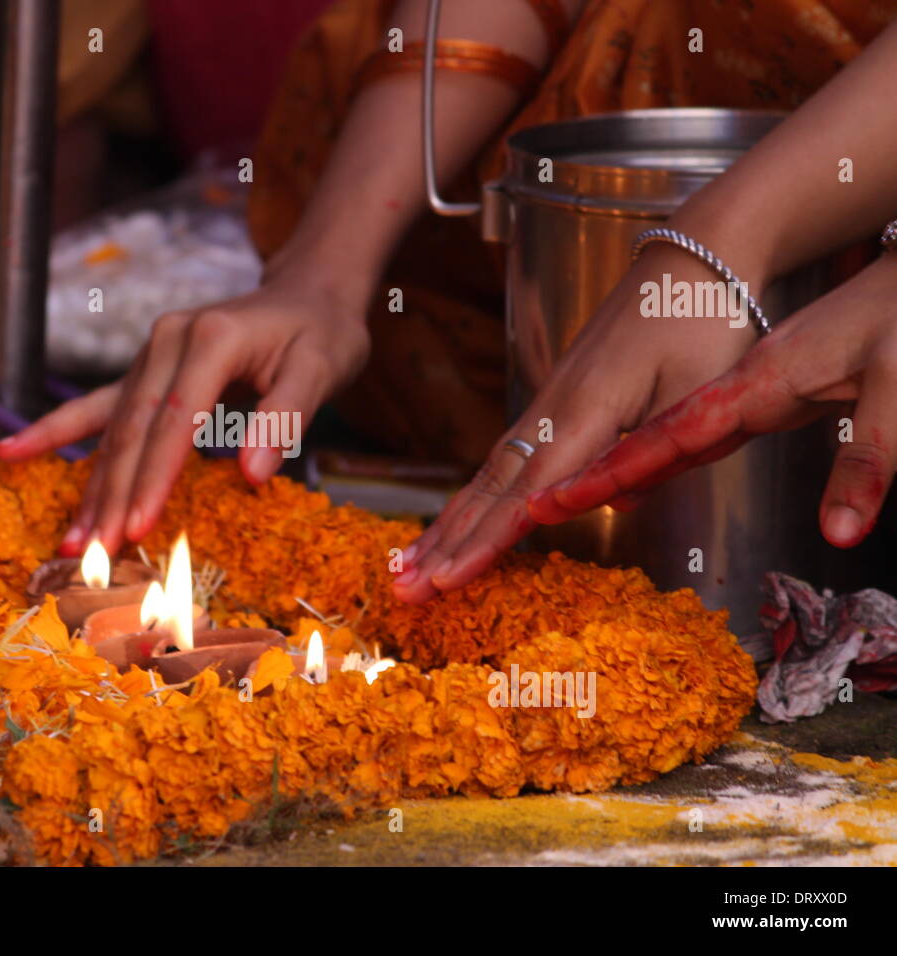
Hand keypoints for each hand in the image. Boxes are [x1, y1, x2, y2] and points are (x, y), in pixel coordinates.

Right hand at [0, 266, 370, 555]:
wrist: (308, 292)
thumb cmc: (321, 332)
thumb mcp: (322, 367)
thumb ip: (286, 417)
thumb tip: (252, 475)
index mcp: (209, 339)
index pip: (175, 420)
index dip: (154, 478)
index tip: (138, 527)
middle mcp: (168, 341)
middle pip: (133, 429)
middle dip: (114, 496)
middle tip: (98, 554)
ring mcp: (149, 354)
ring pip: (112, 428)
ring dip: (91, 487)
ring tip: (70, 544)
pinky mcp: (144, 369)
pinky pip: (96, 407)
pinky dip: (56, 432)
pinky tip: (11, 452)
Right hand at [393, 242, 761, 602]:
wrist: (692, 259)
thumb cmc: (703, 322)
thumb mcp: (697, 393)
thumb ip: (652, 454)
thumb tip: (610, 505)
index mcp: (587, 411)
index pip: (526, 492)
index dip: (485, 541)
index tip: (447, 579)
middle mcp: (552, 410)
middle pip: (489, 487)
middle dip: (445, 543)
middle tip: (402, 589)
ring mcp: (548, 405)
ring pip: (487, 475)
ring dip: (447, 524)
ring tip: (408, 565)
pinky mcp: (554, 404)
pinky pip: (503, 460)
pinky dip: (473, 497)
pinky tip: (456, 520)